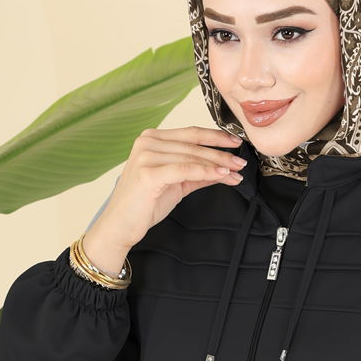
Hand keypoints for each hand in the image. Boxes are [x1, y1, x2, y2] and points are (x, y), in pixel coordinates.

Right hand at [91, 124, 247, 254]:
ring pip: (192, 157)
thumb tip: (223, 170)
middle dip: (221, 154)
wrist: (120, 226)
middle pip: (193, 145)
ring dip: (218, 165)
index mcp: (151, 139)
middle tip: (240, 162)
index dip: (215, 137)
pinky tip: (222, 176)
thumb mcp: (176, 185)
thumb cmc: (143, 205)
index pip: (190, 134)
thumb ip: (197, 174)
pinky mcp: (148, 173)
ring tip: (236, 172)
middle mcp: (147, 142)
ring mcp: (146, 156)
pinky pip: (185, 170)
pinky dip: (206, 173)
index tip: (235, 143)